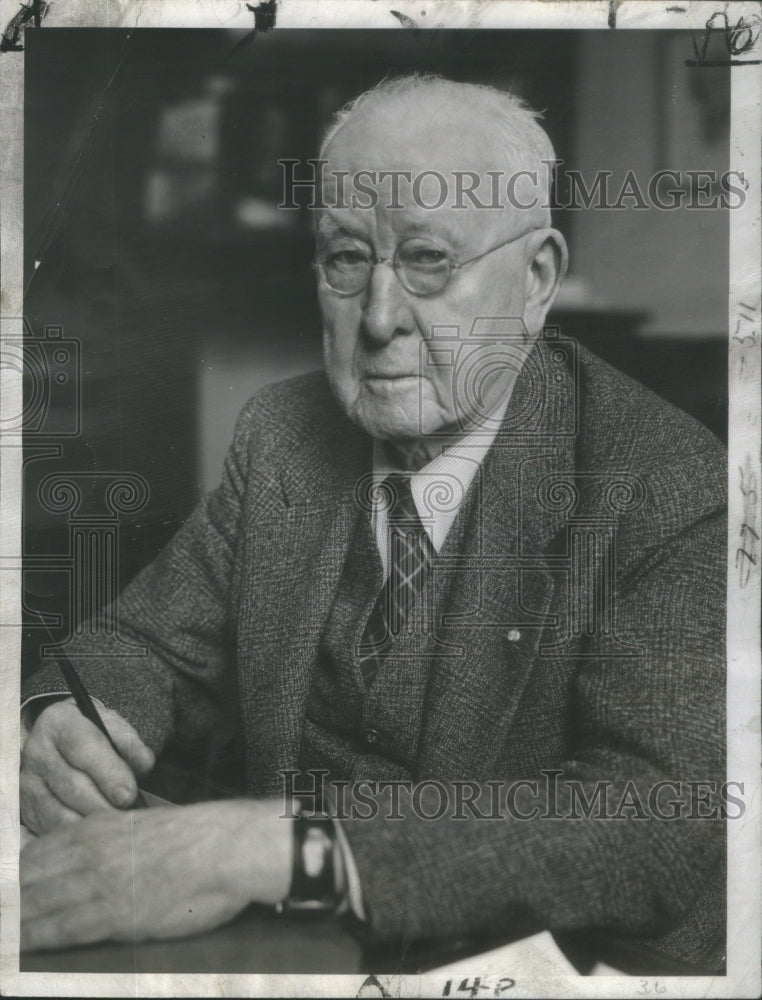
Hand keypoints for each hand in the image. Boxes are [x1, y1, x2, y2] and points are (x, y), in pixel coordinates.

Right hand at [20, 699, 154, 833]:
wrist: (62, 741)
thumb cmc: (94, 734)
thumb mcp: (113, 727)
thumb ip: (129, 743)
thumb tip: (144, 764)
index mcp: (61, 722)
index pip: (84, 747)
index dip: (109, 773)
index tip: (129, 795)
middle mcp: (38, 752)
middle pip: (73, 786)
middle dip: (106, 806)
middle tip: (131, 818)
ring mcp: (28, 784)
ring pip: (61, 814)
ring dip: (94, 826)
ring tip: (119, 828)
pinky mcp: (26, 810)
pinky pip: (53, 831)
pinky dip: (79, 837)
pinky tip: (99, 836)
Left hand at [21, 798, 292, 950]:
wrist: (226, 848)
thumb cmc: (197, 839)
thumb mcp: (145, 827)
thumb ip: (114, 839)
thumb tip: (94, 855)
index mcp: (98, 829)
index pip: (37, 854)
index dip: (17, 875)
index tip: (8, 890)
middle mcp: (90, 852)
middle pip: (30, 879)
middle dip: (12, 898)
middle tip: (1, 915)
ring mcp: (100, 882)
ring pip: (38, 904)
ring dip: (16, 921)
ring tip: (4, 935)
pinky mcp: (113, 913)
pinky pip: (61, 928)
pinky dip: (35, 938)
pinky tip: (20, 945)